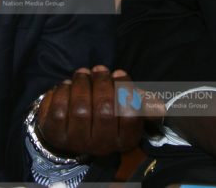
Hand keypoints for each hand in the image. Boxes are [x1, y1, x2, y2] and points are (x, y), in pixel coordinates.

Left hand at [35, 65, 160, 157]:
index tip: (118, 73)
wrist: (71, 127)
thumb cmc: (104, 112)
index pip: (131, 116)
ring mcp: (77, 143)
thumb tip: (160, 107)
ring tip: (83, 74)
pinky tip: (67, 85)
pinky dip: (63, 92)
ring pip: (80, 108)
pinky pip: (59, 110)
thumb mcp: (125, 108)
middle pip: (105, 110)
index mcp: (124, 140)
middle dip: (102, 83)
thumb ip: (144, 104)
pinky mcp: (55, 135)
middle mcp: (102, 146)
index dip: (125, 89)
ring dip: (82, 83)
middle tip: (99, 69)